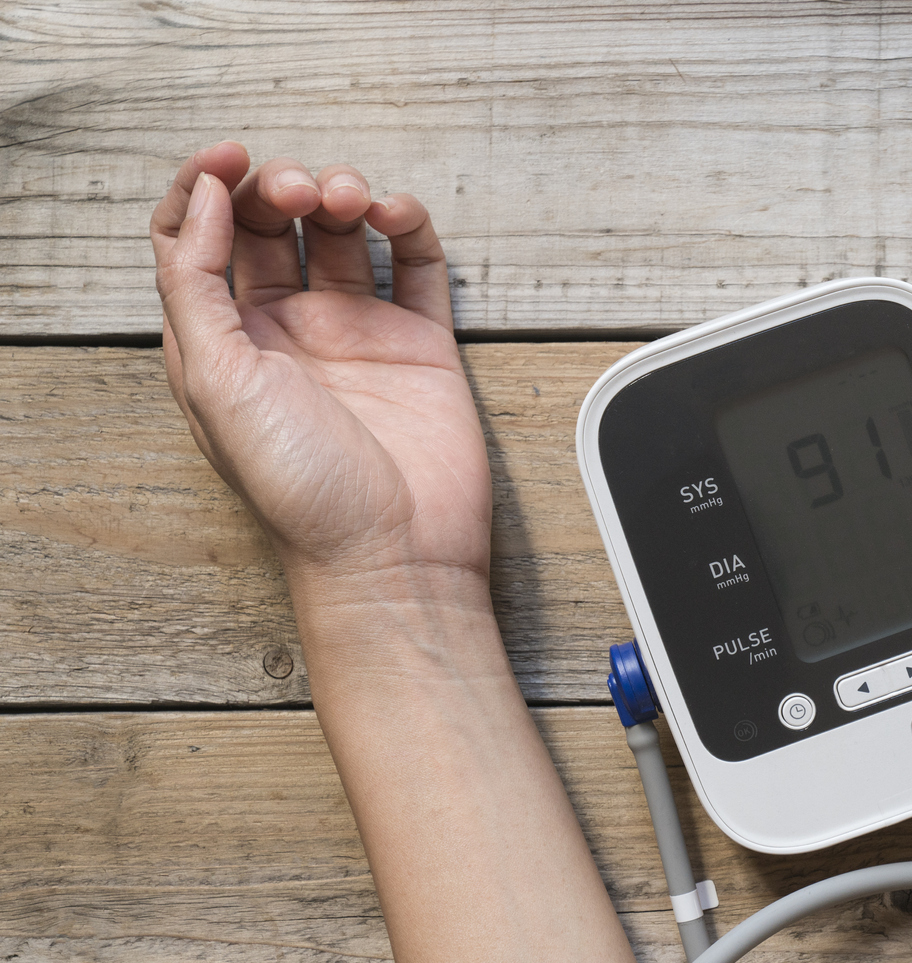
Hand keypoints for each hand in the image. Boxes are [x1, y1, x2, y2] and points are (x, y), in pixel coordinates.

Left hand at [150, 142, 490, 599]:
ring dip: (343, 195)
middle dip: (278, 187)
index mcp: (221, 341)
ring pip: (341, 234)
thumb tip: (200, 198)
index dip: (202, 186)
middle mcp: (284, 332)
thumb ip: (195, 281)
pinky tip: (396, 218)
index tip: (228, 158)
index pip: (192, 237)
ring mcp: (354, 335)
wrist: (395, 555)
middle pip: (268, 224)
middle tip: (298, 190)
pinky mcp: (419, 344)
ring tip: (352, 200)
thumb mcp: (214, 381)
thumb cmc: (303, 494)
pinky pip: (416, 266)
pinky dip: (409, 227)